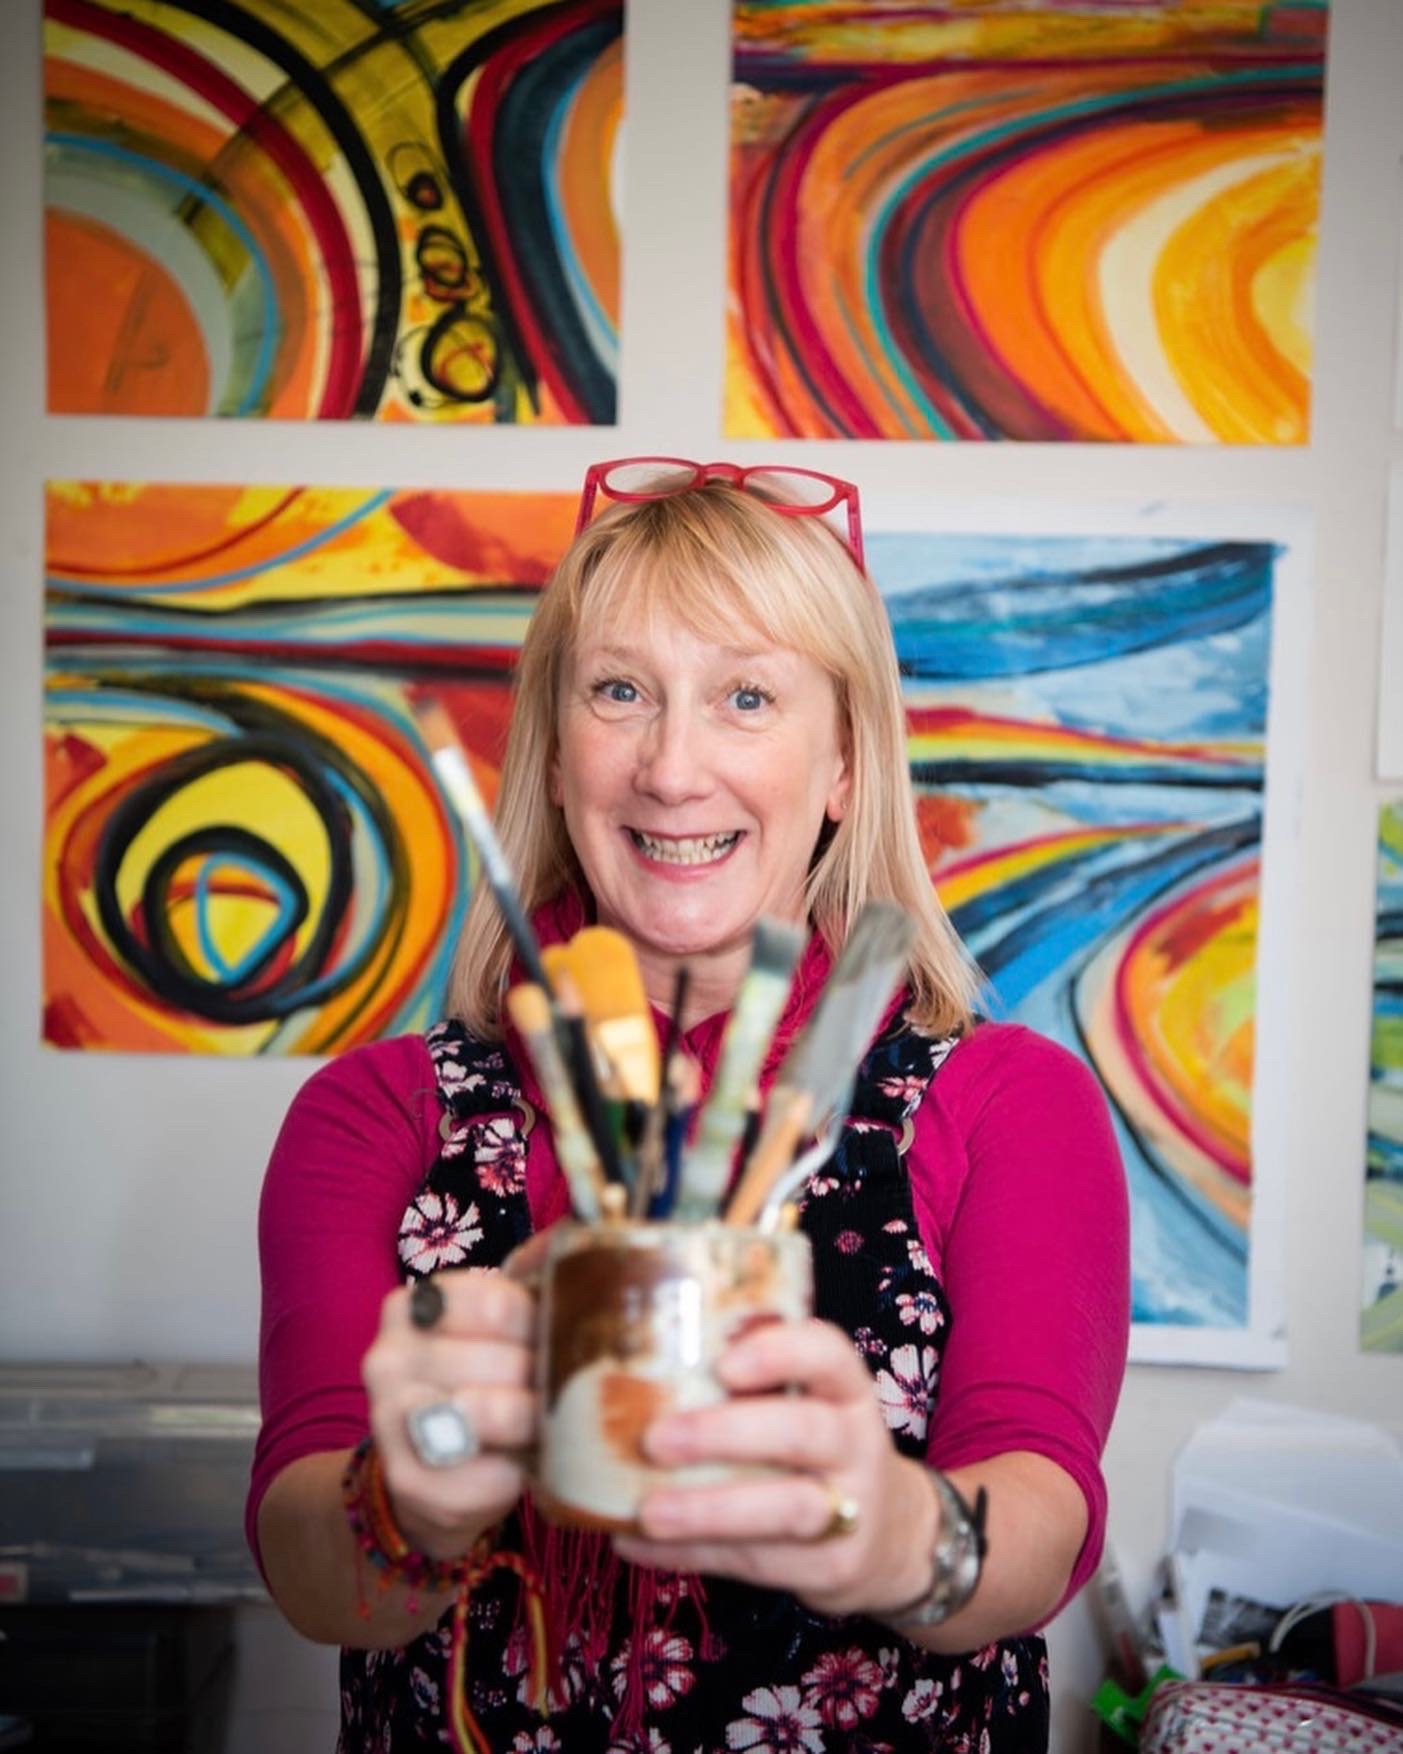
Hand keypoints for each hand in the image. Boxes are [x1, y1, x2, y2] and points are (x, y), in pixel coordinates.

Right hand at [361, 1246, 544, 1561]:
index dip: (542, 1325)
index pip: (500, 1303)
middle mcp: (388, 1357)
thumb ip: (530, 1280)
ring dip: (531, 1424)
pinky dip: (515, 1475)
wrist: (432, 1472)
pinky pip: (487, 1475)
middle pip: (501, 1360)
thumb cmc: (478, 1381)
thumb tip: (579, 1233)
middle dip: (543, 1379)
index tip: (554, 1339)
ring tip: (541, 1425)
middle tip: (554, 1391)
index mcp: (414, 1307)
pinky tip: (514, 1467)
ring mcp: (389, 1420)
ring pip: (488, 1413)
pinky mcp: (408, 1480)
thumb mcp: (497, 1327)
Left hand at [613, 1317, 936, 1618]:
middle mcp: (857, 1443)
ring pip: (787, 1508)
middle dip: (725, 1435)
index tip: (724, 1364)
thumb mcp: (806, 1406)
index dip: (780, 1354)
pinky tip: (637, 1544)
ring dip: (710, 1510)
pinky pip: (756, 1563)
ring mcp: (852, 1510)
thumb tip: (629, 1376)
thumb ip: (747, 1389)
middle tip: (655, 1439)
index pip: (828, 1354)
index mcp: (845, 1390)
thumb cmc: (815, 1452)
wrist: (888, 1536)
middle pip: (803, 1432)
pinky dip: (691, 1554)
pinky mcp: (830, 1569)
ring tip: (648, 1513)